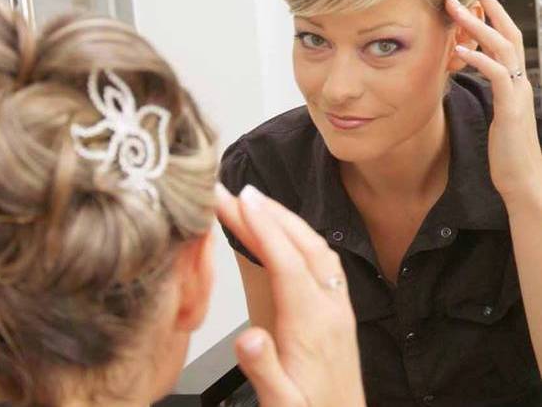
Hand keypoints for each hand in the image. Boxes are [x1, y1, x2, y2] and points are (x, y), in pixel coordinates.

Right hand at [215, 183, 365, 406]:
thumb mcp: (283, 406)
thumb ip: (264, 371)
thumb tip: (248, 338)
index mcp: (313, 327)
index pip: (287, 264)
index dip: (264, 229)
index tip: (241, 200)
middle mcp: (330, 309)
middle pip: (303, 247)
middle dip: (270, 213)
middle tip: (238, 191)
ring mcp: (338, 308)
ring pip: (316, 249)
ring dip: (286, 221)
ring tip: (255, 203)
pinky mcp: (338, 311)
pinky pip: (322, 261)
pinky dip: (300, 238)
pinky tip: (285, 235)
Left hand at [446, 0, 541, 202]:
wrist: (523, 179)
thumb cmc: (507, 152)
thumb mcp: (498, 116)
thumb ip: (493, 96)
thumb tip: (478, 82)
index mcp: (514, 82)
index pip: (505, 42)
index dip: (491, 21)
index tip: (474, 2)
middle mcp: (519, 81)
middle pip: (506, 36)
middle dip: (485, 12)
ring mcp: (517, 93)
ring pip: (501, 49)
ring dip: (477, 27)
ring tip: (456, 10)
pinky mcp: (510, 108)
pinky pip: (497, 76)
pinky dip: (480, 60)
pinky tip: (461, 51)